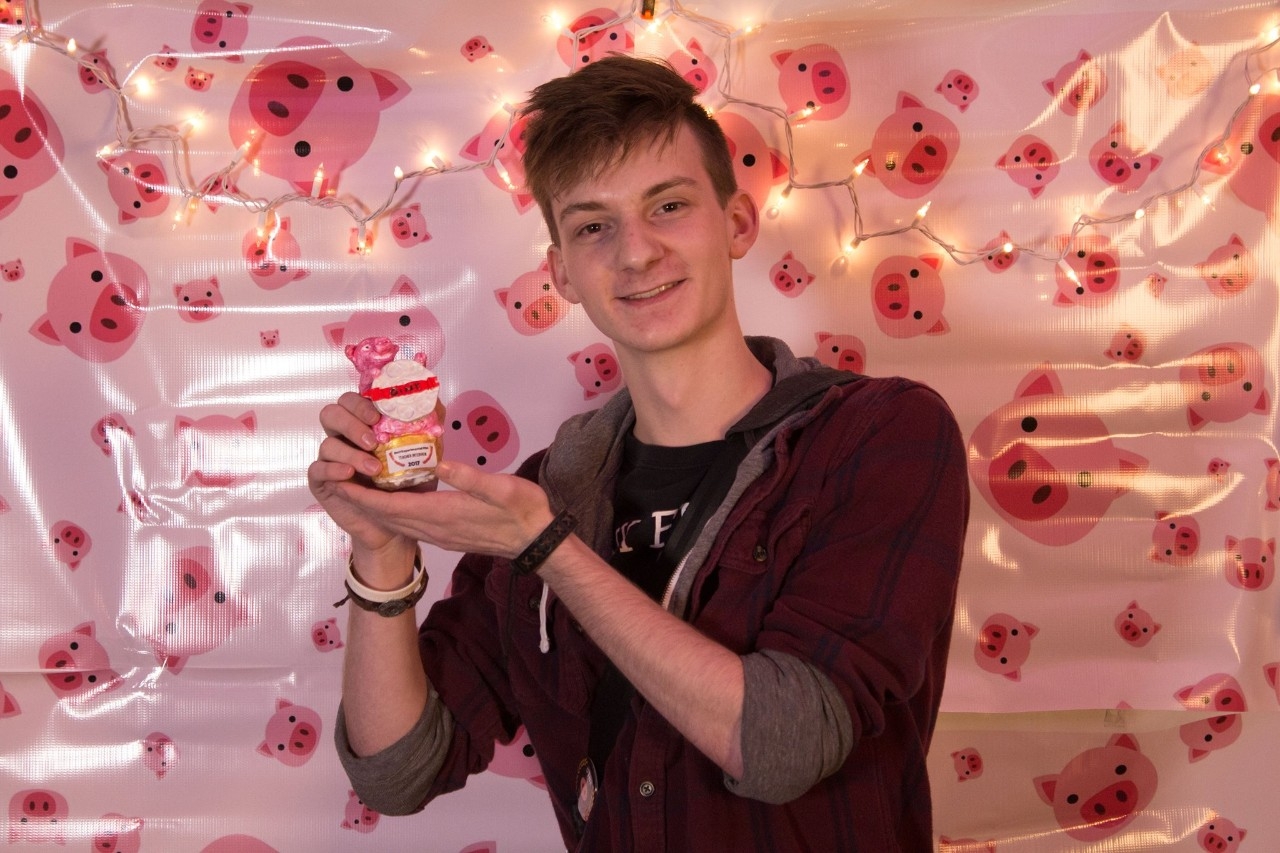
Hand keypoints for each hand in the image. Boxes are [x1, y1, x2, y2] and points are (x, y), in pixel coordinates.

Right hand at [308, 391, 410, 560]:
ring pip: (327, 444)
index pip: (352, 401)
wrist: (398, 521)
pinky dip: (333, 469)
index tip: (377, 417)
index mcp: (364, 424)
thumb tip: (434, 401)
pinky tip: (348, 474)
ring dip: (350, 453)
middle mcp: (343, 437)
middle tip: (372, 441)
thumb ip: (427, 426)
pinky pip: (317, 469)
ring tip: (373, 469)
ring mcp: (330, 458)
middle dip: (351, 424)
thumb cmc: (409, 482)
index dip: (360, 404)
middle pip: (331, 414)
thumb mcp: (425, 453)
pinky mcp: (322, 481)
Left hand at [335, 459, 556, 560]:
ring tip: (357, 490)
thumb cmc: (523, 511)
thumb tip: (441, 464)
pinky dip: (394, 514)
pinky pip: (411, 525)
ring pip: (398, 523)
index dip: (365, 497)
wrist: (537, 541)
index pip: (394, 508)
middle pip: (389, 518)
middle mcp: (436, 528)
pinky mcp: (448, 535)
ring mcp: (441, 535)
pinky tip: (392, 501)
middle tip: (339, 481)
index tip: (342, 483)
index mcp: (444, 514)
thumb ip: (470, 478)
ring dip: (375, 509)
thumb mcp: (502, 488)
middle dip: (361, 502)